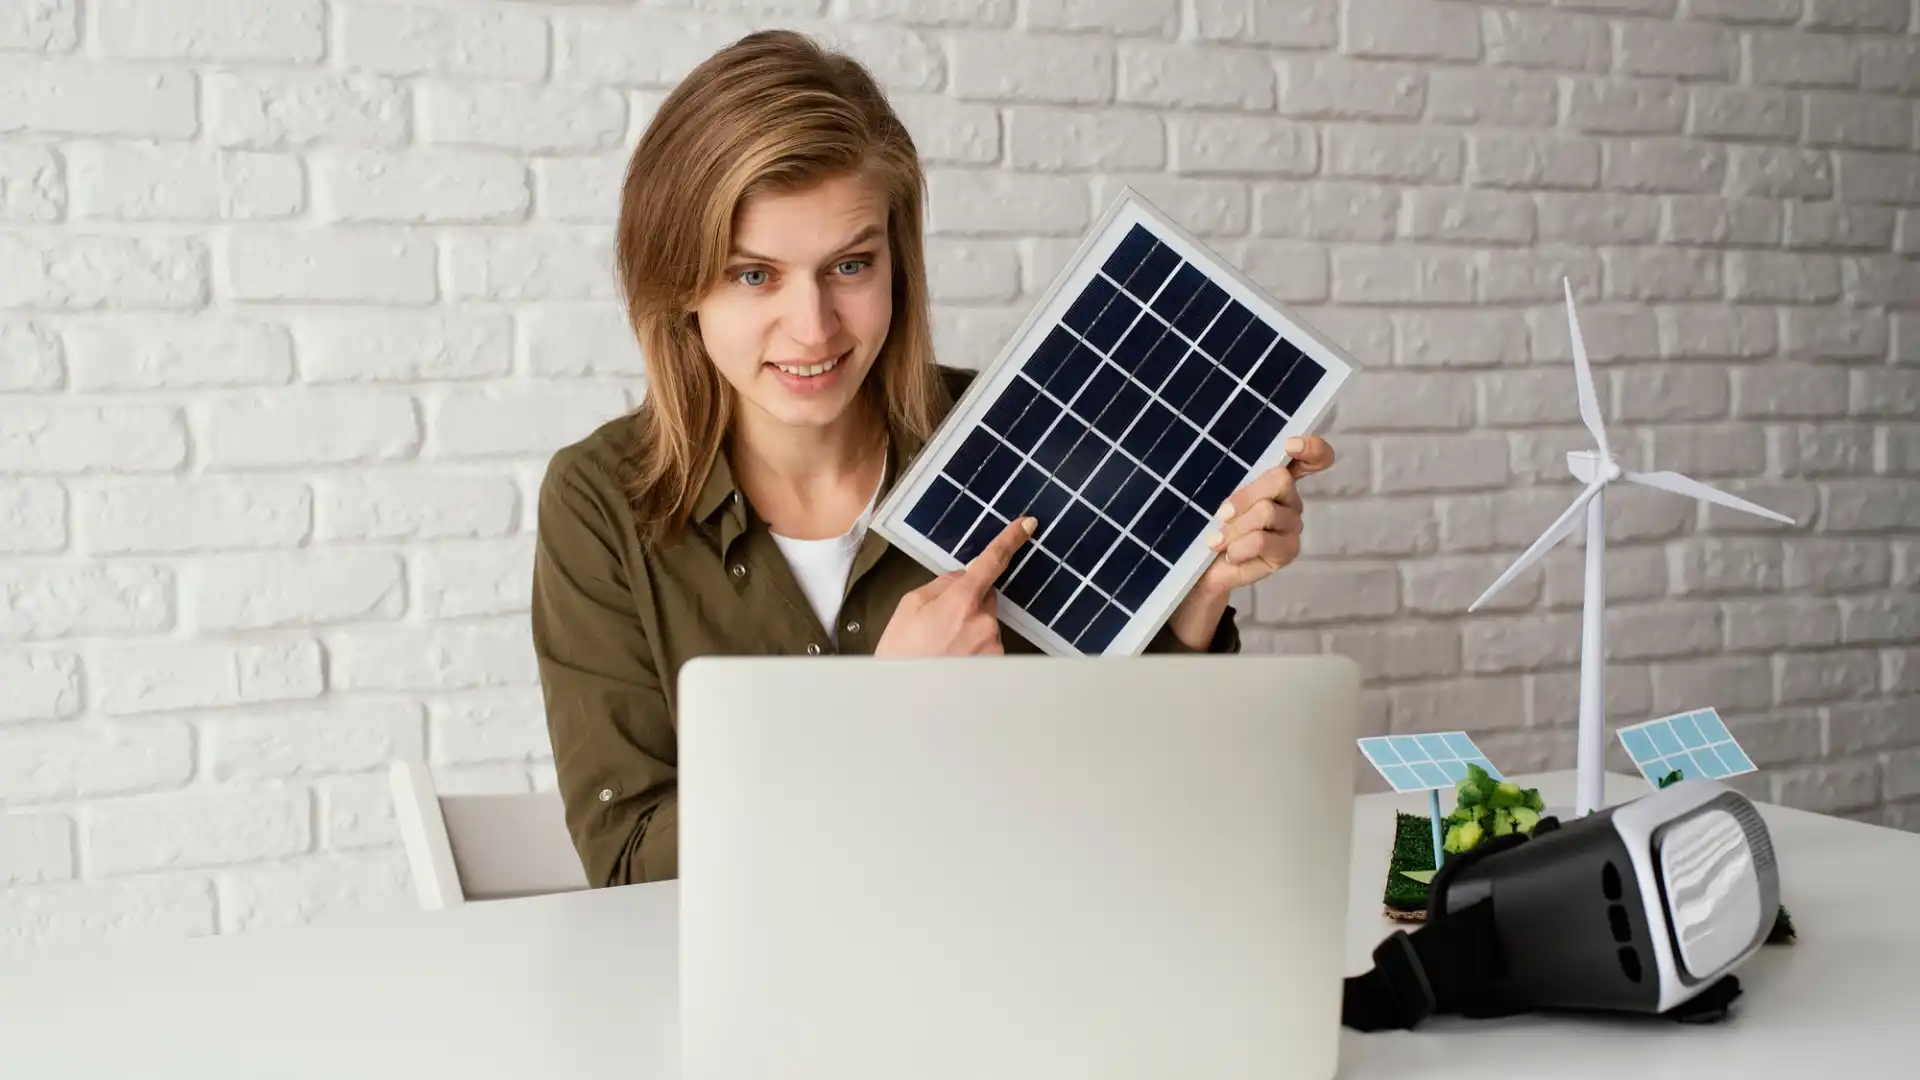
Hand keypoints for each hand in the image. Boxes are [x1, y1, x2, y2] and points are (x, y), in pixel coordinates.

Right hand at [875, 515, 1035, 656]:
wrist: (903, 699)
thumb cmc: (901, 653)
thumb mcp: (910, 606)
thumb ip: (942, 584)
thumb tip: (963, 578)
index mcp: (962, 600)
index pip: (992, 561)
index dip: (1011, 540)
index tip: (1027, 524)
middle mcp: (984, 622)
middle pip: (986, 596)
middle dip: (968, 601)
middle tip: (938, 623)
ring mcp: (993, 645)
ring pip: (985, 623)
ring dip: (968, 629)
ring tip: (940, 648)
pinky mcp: (997, 665)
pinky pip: (987, 644)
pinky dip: (972, 649)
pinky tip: (951, 660)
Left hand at [1193, 435, 1335, 594]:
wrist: (1207, 569)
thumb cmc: (1213, 526)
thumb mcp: (1217, 498)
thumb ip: (1231, 484)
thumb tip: (1231, 496)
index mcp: (1277, 479)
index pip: (1313, 458)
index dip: (1311, 448)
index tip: (1290, 445)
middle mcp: (1291, 498)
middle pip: (1280, 479)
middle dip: (1245, 496)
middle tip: (1222, 514)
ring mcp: (1292, 525)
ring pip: (1266, 511)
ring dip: (1234, 528)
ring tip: (1218, 541)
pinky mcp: (1289, 550)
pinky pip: (1261, 540)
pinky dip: (1239, 547)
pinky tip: (1230, 555)